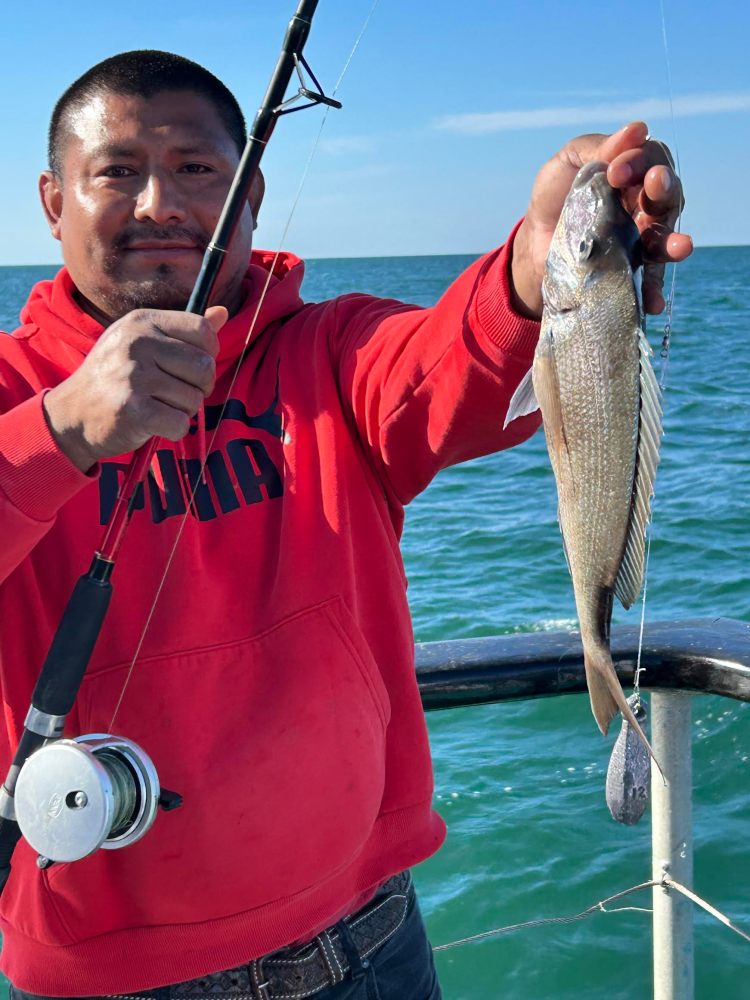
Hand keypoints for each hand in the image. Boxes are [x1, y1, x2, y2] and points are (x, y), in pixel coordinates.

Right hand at [44, 306, 226, 471]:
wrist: (72, 415)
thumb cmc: (113, 378)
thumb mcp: (142, 344)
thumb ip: (182, 330)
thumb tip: (223, 313)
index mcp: (141, 322)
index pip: (202, 329)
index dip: (208, 353)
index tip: (191, 367)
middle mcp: (137, 344)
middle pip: (204, 367)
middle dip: (199, 387)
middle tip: (175, 394)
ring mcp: (134, 376)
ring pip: (194, 398)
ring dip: (183, 410)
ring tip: (157, 406)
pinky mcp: (134, 410)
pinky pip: (181, 423)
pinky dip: (173, 430)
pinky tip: (153, 424)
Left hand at [510, 121, 692, 318]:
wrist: (532, 245)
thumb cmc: (553, 198)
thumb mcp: (567, 163)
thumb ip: (598, 147)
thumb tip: (638, 129)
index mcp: (633, 175)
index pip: (651, 161)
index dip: (639, 162)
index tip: (614, 172)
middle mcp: (644, 206)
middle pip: (667, 197)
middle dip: (665, 190)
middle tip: (654, 186)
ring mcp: (639, 241)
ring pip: (664, 240)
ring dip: (674, 243)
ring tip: (680, 247)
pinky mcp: (629, 271)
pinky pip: (647, 282)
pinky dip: (651, 291)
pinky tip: (652, 301)